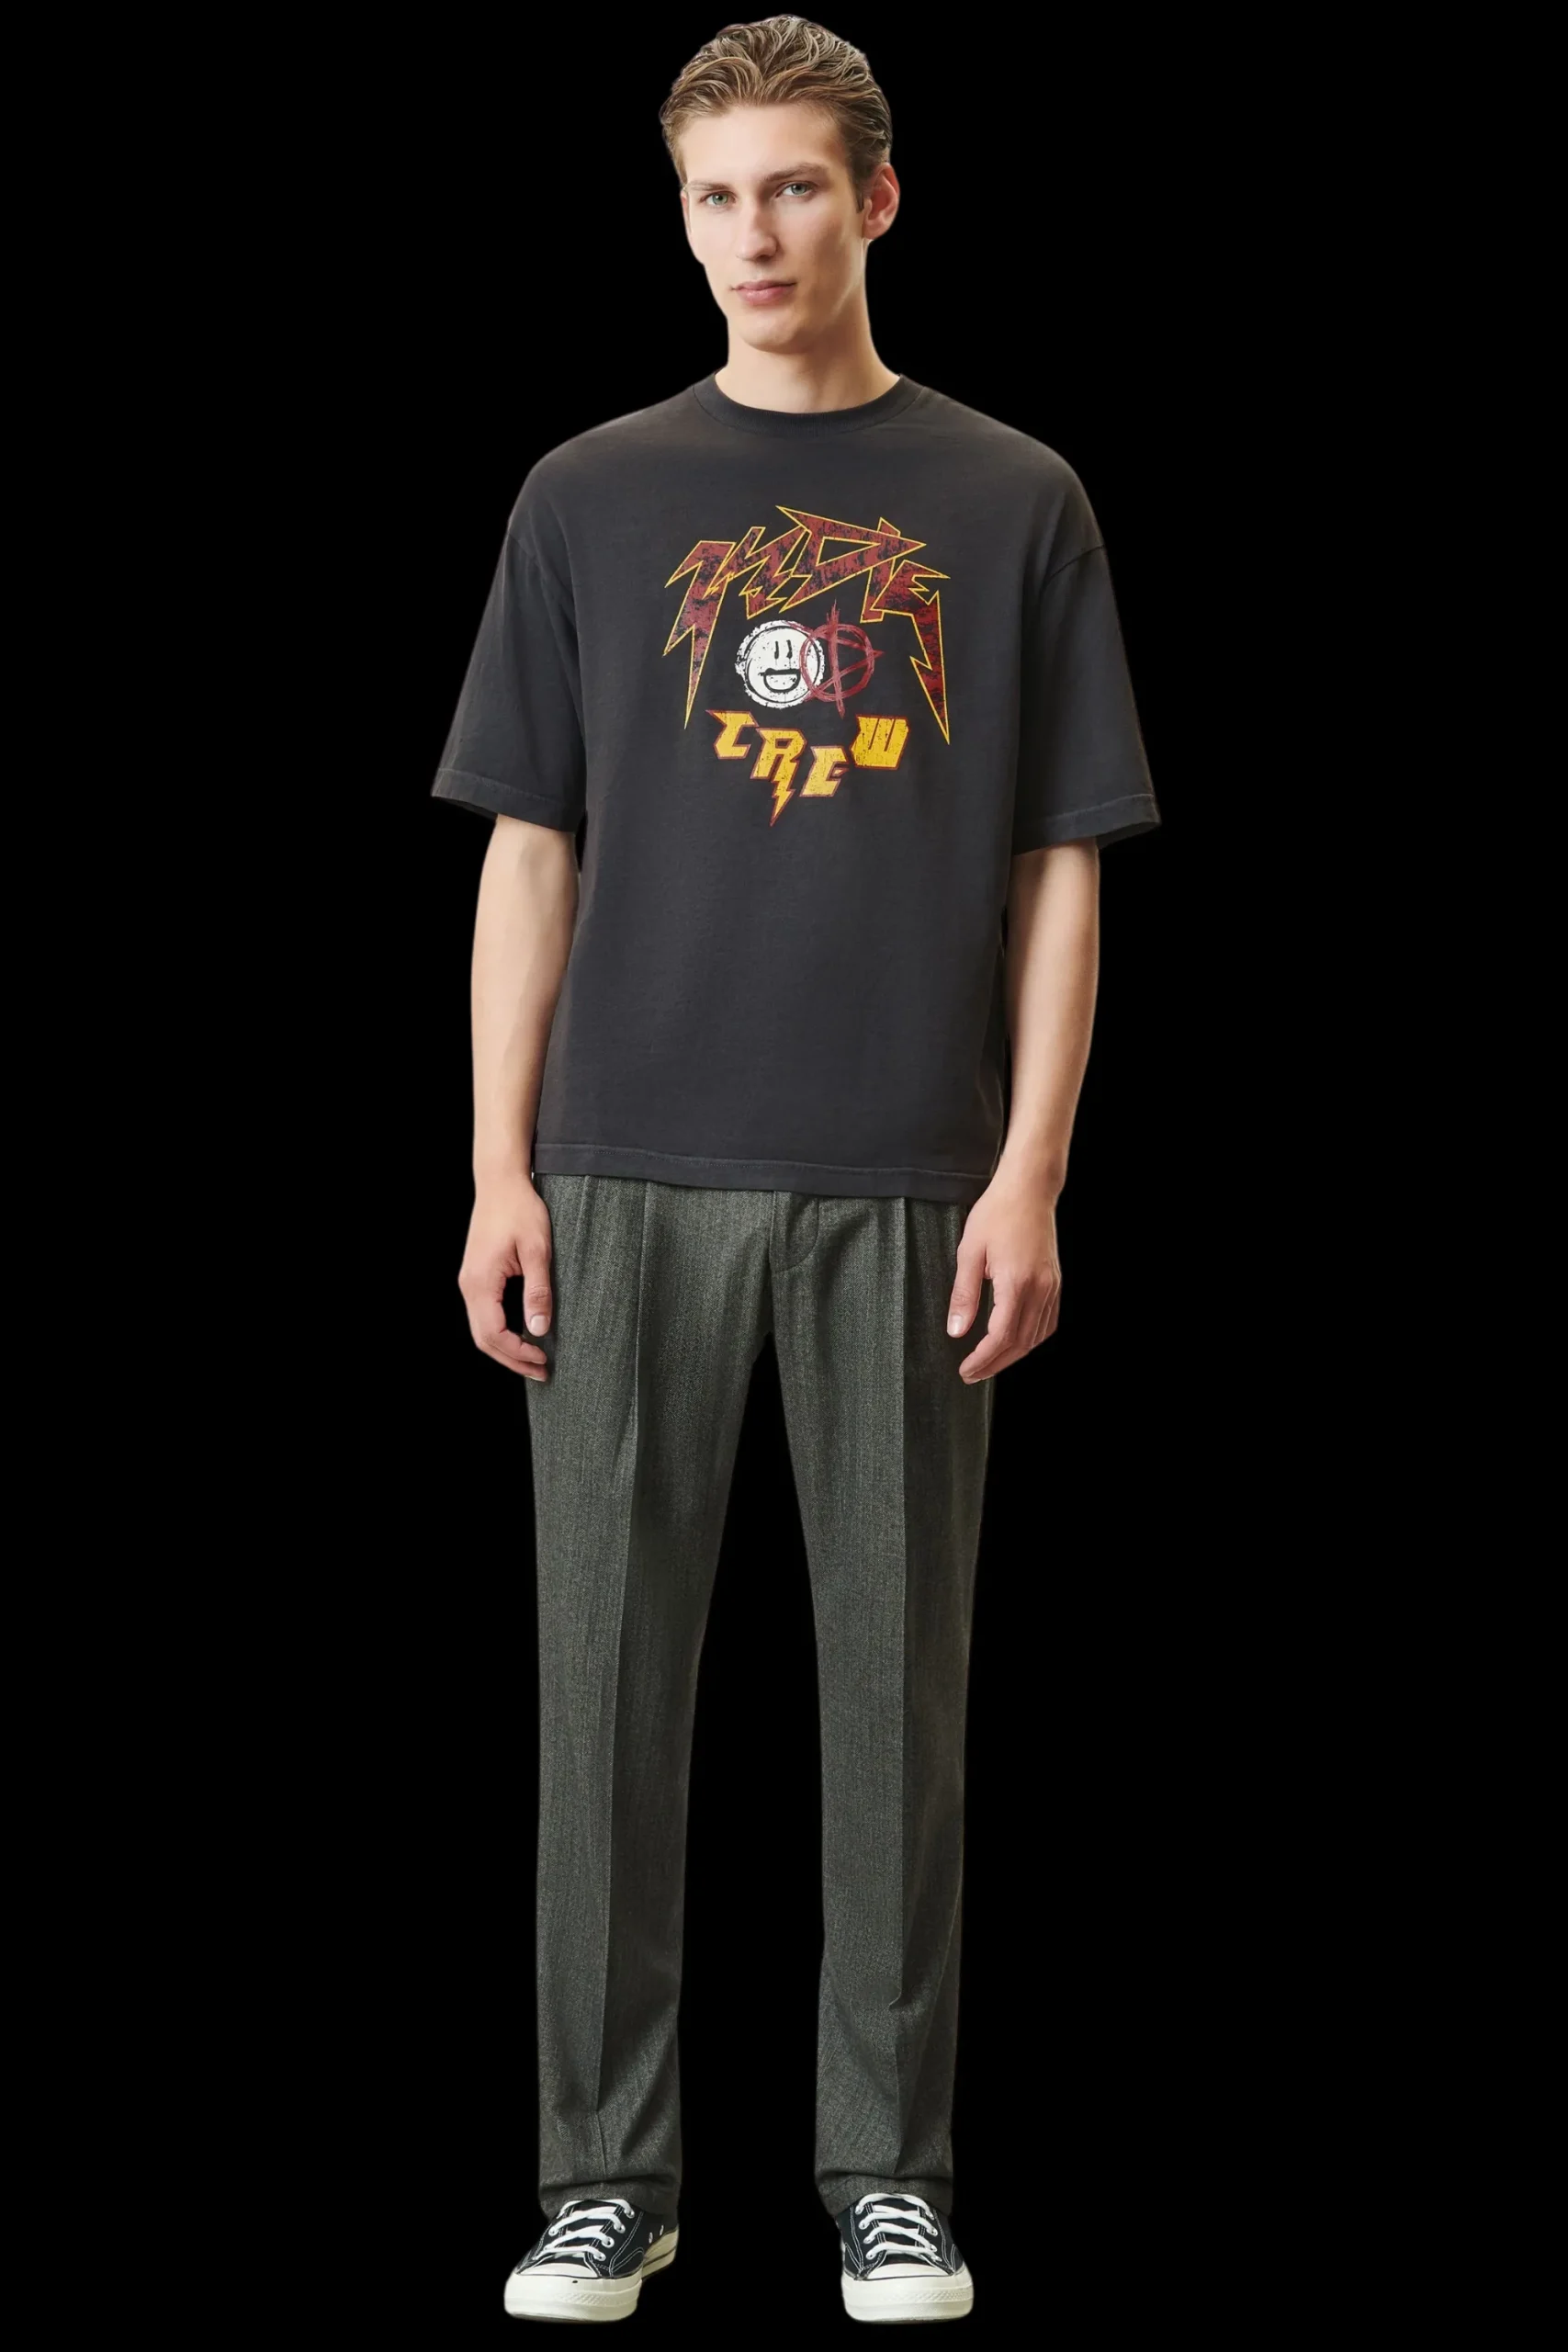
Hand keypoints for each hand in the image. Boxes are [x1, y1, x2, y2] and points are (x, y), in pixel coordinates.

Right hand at [458, 1174, 553, 1379]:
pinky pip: (484, 1315)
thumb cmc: (520, 1210)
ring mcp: (470, 1282)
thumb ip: (538, 1291)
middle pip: (484, 1339)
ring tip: (534, 1360)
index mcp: (480, 1283)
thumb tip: (539, 1330)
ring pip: (482, 1329)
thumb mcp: (538, 1250)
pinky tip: (521, 1336)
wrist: (500, 1183)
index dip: (518, 1353)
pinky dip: (501, 1332)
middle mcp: (469, 1286)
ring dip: (506, 1348)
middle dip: (512, 1360)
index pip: (493, 1334)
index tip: (543, 1360)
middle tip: (542, 1372)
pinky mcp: (477, 1277)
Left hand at [946, 1173, 1061, 1382]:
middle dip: (995, 1364)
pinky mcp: (1055, 1282)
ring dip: (1013, 1355)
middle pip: (1020, 1344)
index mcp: (1017, 1283)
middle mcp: (1040, 1289)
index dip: (982, 1359)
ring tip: (989, 1363)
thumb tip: (957, 1331)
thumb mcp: (969, 1252)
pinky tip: (1016, 1342)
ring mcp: (1052, 1287)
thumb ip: (964, 1295)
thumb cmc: (997, 1213)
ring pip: (1036, 1337)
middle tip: (972, 1374)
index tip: (965, 1369)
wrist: (1028, 1189)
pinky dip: (1031, 1339)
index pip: (1000, 1337)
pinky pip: (1048, 1323)